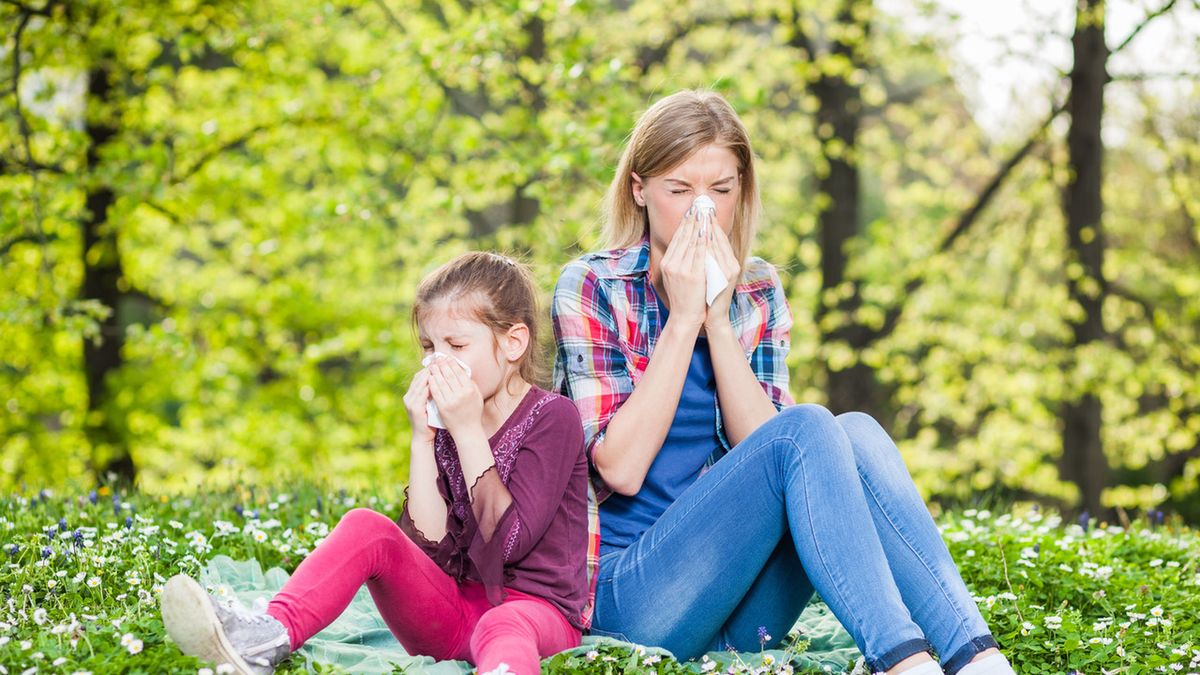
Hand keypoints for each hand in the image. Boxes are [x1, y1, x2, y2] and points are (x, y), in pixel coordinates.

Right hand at [403, 368, 435, 445]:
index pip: (420, 376)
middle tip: (442, 362)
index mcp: (412, 394)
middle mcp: (408, 396)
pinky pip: (422, 393)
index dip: (430, 368)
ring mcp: (410, 402)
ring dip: (431, 375)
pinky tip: (439, 382)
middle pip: (419, 377)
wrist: (423, 436)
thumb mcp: (431, 403)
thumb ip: (434, 392)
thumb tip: (445, 378)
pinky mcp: (414, 408)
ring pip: (420, 383)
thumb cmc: (431, 419)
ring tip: (442, 369)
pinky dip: (430, 386)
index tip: (442, 362)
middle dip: (431, 369)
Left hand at [427, 357, 483, 437]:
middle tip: (438, 359)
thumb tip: (463, 371)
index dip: (453, 364)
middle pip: (449, 375)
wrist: (467, 431)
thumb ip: (471, 384)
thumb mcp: (477, 397)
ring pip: (441, 382)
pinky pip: (436, 392)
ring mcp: (451, 401)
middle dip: (442, 365)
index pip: (459, 373)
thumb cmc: (473, 413)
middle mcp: (461, 394)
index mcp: (470, 390)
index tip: (448, 358)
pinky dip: (432, 383)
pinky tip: (429, 378)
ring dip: (436, 372)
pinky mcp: (443, 407)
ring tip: (432, 366)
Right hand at [659, 205, 707, 328]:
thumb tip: (685, 245)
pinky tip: (709, 230)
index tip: (692, 211)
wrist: (684, 317)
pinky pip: (700, 252)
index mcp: (666, 263)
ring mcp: (681, 269)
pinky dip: (704, 240)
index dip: (685, 223)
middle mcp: (671, 263)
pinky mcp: (692, 274)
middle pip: (683, 236)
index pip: (677, 238)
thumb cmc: (683, 298)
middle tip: (700, 205)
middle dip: (692, 219)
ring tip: (706, 213)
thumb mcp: (674, 277)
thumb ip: (678, 261)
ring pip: (692, 241)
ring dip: (699, 225)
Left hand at [704, 217, 739, 332]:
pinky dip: (708, 245)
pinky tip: (701, 235)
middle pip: (720, 238)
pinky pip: (715, 256)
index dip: (712, 223)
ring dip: (708, 229)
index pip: (720, 238)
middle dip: (710, 222)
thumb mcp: (711, 274)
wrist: (713, 316)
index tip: (704, 210)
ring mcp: (730, 270)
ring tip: (700, 215)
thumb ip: (710, 258)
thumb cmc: (710, 295)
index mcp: (730, 262)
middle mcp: (732, 264)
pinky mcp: (726, 277)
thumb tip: (702, 241)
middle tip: (701, 206)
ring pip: (718, 245)